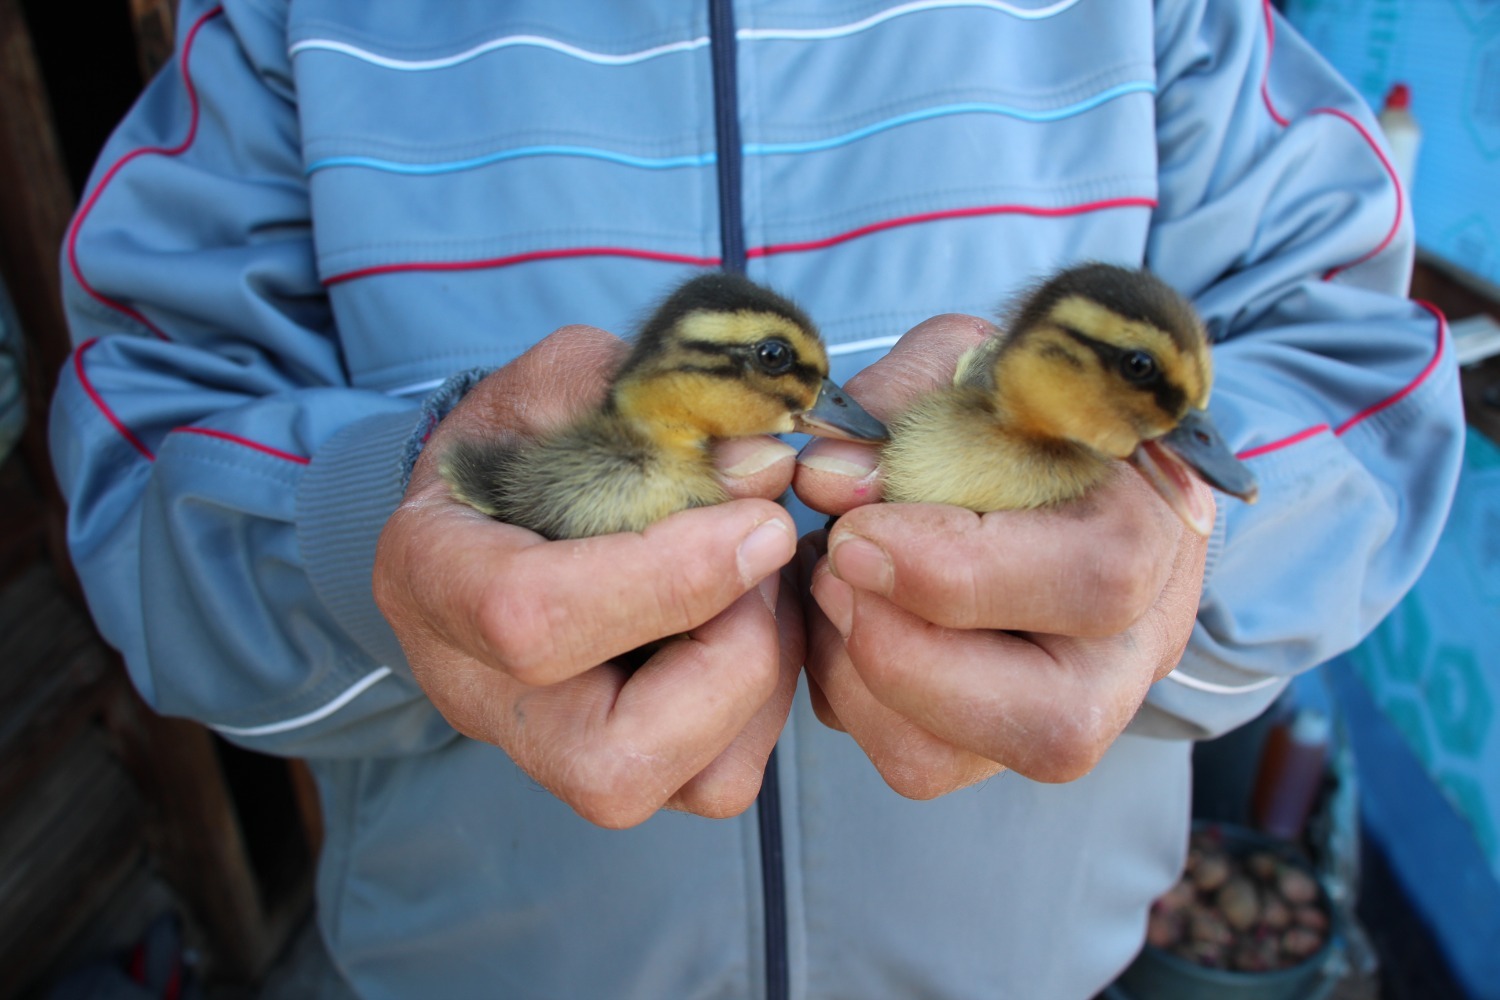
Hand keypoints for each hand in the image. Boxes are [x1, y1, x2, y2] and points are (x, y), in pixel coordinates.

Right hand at [374, 326, 802, 827]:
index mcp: (431, 578)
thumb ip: (649, 402)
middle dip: (734, 653)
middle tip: (767, 553)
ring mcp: (548, 751)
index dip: (666, 581)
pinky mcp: (621, 770)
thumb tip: (762, 464)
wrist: (493, 506)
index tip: (759, 522)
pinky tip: (757, 620)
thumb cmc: (523, 443)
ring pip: (688, 786)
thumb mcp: (562, 384)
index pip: (533, 621)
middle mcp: (479, 695)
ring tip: (765, 580)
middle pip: (612, 757)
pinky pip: (722, 780)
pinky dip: (770, 703)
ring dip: (767, 677)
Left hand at [792, 315, 1209, 797]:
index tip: (857, 530)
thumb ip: (908, 397)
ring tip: (831, 578)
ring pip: (953, 762)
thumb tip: (828, 479)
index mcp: (1154, 531)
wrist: (1046, 459)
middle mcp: (1131, 649)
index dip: (958, 571)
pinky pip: (906, 760)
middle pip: (1054, 723)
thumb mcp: (976, 362)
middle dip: (909, 656)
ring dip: (856, 675)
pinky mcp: (989, 746)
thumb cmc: (1016, 409)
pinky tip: (839, 616)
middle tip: (837, 567)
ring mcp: (1066, 712)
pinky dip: (842, 694)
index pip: (1095, 582)